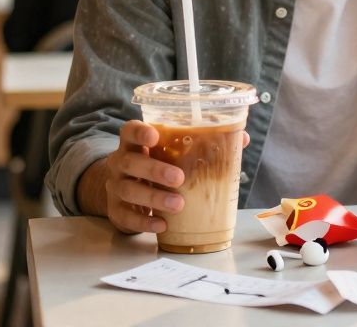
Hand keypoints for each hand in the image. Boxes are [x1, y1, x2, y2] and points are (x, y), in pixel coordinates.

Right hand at [101, 120, 248, 234]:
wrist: (123, 192)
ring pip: (128, 190)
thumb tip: (241, 138)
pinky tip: (162, 225)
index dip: (140, 132)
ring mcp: (115, 188)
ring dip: (154, 198)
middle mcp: (120, 163)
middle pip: (129, 162)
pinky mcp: (115, 211)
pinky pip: (126, 217)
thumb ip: (202, 143)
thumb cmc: (155, 166)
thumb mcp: (170, 153)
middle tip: (179, 178)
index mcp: (134, 144)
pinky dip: (144, 222)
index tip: (155, 136)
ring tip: (178, 204)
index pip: (129, 131)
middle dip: (154, 170)